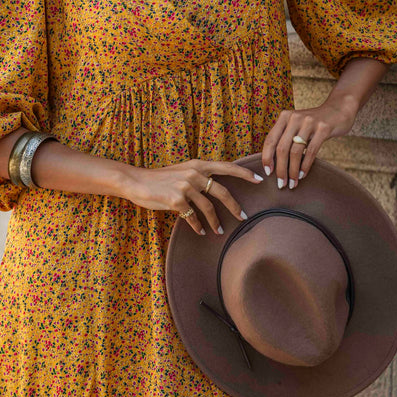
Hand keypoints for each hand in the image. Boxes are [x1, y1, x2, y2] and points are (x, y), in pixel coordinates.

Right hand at [122, 158, 263, 235]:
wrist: (136, 181)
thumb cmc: (159, 179)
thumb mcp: (181, 171)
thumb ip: (198, 176)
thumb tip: (214, 189)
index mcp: (198, 165)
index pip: (227, 167)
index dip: (245, 173)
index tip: (260, 179)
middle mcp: (194, 173)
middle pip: (223, 192)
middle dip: (235, 207)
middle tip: (244, 218)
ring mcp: (185, 186)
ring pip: (209, 208)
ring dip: (215, 222)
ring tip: (219, 232)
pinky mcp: (176, 200)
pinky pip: (192, 217)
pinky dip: (198, 226)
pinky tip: (201, 231)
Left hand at [261, 98, 357, 188]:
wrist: (339, 109)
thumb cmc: (314, 123)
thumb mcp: (296, 125)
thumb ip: (285, 138)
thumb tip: (273, 163)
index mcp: (284, 117)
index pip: (270, 140)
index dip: (267, 158)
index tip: (268, 172)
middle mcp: (295, 118)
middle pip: (282, 148)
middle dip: (280, 169)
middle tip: (281, 184)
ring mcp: (309, 122)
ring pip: (295, 152)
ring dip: (292, 171)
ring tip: (292, 183)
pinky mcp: (323, 128)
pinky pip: (311, 151)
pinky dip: (305, 166)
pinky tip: (302, 175)